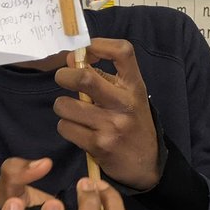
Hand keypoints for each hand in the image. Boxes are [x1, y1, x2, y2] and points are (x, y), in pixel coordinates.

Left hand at [54, 39, 160, 190]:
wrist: (147, 165)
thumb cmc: (133, 124)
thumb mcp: (128, 97)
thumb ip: (103, 78)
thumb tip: (70, 59)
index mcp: (134, 86)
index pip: (122, 51)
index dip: (99, 45)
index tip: (86, 51)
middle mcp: (125, 104)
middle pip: (85, 77)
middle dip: (64, 75)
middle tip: (63, 79)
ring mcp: (112, 126)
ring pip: (66, 105)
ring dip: (62, 106)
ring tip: (73, 112)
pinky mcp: (99, 145)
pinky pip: (66, 127)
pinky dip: (66, 127)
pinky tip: (78, 130)